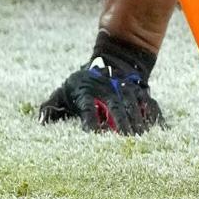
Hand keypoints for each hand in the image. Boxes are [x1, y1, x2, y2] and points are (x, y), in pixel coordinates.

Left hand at [39, 32, 163, 134]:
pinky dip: (155, 117)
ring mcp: (128, 90)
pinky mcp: (142, 92)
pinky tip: (158, 131)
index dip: (90, 121)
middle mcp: (110, 91)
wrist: (117, 57)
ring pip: (134, 106)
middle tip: (125, 141)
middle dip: (120, 124)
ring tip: (140, 140)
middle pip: (116, 108)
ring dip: (137, 123)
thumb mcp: (65, 89)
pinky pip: (150, 105)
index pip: (88, 108)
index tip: (93, 135)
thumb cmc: (85, 81)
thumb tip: (40, 123)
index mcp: (88, 93)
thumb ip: (51, 106)